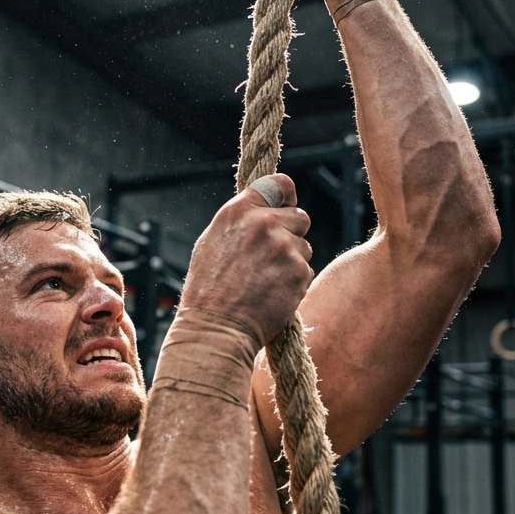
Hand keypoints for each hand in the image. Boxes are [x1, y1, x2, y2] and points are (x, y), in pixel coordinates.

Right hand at [180, 174, 312, 345]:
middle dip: (291, 233)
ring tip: (265, 280)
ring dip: (292, 261)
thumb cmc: (208, 290)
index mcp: (238, 210)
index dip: (286, 197)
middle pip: (300, 216)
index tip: (286, 206)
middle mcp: (263, 222)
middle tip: (271, 257)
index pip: (280, 185)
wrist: (216, 328)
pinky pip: (306, 270)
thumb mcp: (213, 242)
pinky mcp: (298, 271)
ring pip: (304, 246)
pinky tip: (272, 294)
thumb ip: (242, 221)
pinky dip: (294, 282)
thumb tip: (264, 211)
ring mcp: (284, 246)